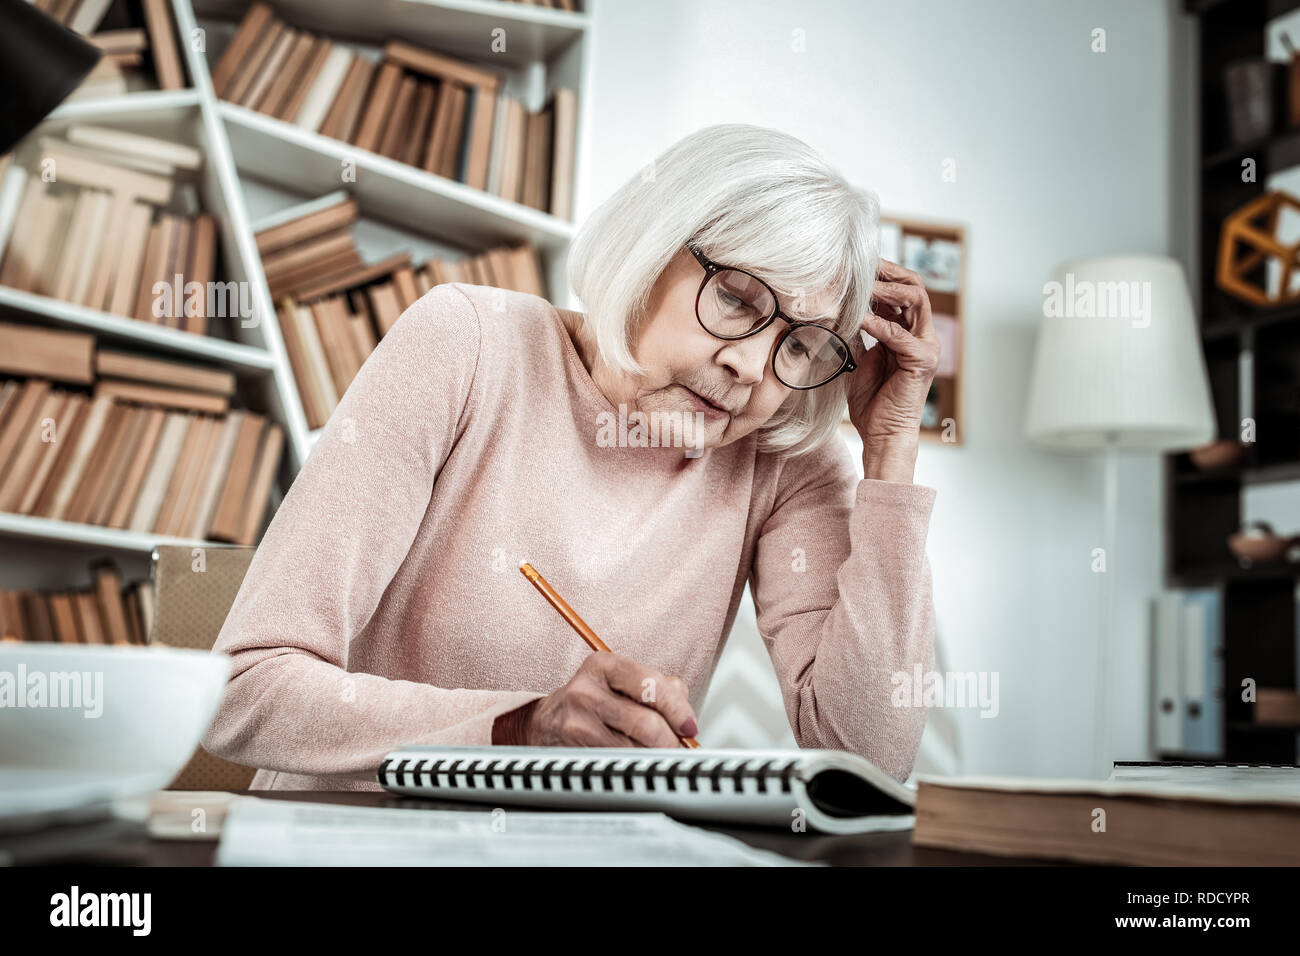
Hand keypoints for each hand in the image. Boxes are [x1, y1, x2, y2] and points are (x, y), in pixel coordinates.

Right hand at [494, 653, 697, 746]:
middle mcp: (587, 689)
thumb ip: (661, 689)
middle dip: (670, 741)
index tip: (690, 727)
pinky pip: (619, 761)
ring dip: (654, 755)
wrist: (546, 723)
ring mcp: (578, 720)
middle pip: (646, 722)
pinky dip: (635, 764)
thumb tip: (687, 719)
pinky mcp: (574, 747)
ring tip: (656, 753)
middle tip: (677, 747)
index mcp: (603, 664)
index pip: (652, 685)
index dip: (678, 709)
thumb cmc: (594, 701)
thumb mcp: (622, 682)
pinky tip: (635, 761)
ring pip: (635, 747)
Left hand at [845, 259, 941, 479]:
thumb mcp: (857, 356)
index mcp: (907, 330)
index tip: (854, 266)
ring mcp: (926, 346)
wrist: (881, 433)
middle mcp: (921, 334)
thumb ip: (853, 331)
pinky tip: (860, 320)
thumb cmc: (871, 400)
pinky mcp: (923, 361)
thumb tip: (834, 307)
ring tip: (862, 288)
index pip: (901, 289)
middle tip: (862, 265)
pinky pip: (901, 335)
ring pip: (916, 300)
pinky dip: (879, 325)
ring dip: (887, 291)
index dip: (881, 274)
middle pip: (915, 286)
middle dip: (889, 272)